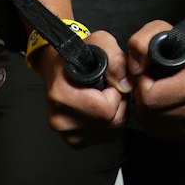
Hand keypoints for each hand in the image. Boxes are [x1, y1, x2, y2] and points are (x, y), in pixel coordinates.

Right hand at [33, 29, 130, 146]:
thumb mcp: (100, 42)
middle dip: (118, 103)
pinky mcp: (75, 141)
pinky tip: (101, 108)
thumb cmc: (78, 56)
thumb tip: (125, 85)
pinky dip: (110, 122)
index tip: (108, 81)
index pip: (105, 109)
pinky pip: (107, 136)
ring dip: (116, 112)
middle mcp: (61, 120)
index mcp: (61, 96)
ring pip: (112, 130)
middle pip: (112, 122)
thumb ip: (116, 59)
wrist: (59, 68)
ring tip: (104, 96)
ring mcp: (67, 134)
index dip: (115, 93)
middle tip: (108, 88)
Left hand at [126, 20, 184, 141]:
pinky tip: (163, 101)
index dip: (142, 82)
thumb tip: (135, 69)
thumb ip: (141, 42)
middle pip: (148, 113)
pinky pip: (158, 130)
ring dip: (147, 106)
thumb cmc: (181, 46)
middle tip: (151, 80)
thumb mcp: (159, 31)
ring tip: (158, 89)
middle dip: (142, 95)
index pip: (150, 98)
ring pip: (151, 123)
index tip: (149, 71)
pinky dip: (154, 117)